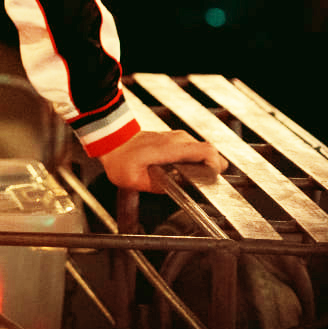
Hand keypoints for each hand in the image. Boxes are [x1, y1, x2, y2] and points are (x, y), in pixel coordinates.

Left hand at [99, 128, 228, 191]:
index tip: (212, 180)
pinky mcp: (174, 140)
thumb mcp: (135, 180)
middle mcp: (178, 139)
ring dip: (204, 165)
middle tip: (204, 184)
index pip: (207, 151)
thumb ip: (157, 187)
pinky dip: (196, 161)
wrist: (111, 141)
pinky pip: (193, 150)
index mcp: (171, 148)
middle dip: (212, 168)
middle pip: (210, 151)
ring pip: (203, 150)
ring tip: (193, 180)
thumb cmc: (120, 158)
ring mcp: (176, 137)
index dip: (216, 166)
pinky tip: (185, 173)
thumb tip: (175, 190)